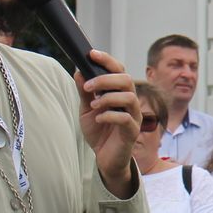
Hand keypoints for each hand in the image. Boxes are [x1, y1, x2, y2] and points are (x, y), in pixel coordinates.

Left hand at [74, 53, 139, 191]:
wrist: (104, 158)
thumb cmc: (99, 131)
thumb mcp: (86, 109)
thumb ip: (84, 91)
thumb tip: (78, 71)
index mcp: (120, 93)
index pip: (118, 70)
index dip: (107, 60)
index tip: (91, 54)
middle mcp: (130, 102)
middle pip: (126, 80)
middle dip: (105, 79)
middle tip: (88, 86)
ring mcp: (133, 117)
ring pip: (129, 97)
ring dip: (108, 97)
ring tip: (94, 104)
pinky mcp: (132, 132)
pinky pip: (126, 119)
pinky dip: (110, 115)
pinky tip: (99, 118)